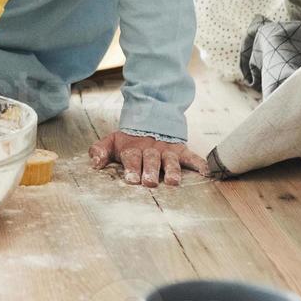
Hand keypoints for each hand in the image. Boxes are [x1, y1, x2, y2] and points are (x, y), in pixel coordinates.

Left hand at [88, 131, 208, 187]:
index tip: (132, 179)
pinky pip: (192, 157)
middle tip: (150, 182)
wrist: (152, 118)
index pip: (132, 157)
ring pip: (171, 160)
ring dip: (172, 170)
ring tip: (173, 182)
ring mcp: (168, 150)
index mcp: (133, 148)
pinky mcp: (182, 151)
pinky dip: (200, 164)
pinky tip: (206, 173)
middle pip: (151, 160)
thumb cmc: (129, 139)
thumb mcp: (112, 141)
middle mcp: (151, 150)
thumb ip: (99, 150)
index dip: (132, 168)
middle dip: (150, 171)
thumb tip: (94, 163)